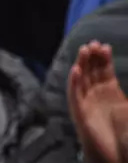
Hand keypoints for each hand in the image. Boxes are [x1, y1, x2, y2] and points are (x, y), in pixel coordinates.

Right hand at [68, 41, 127, 162]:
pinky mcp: (79, 111)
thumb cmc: (125, 134)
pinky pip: (74, 94)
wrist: (115, 154)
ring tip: (84, 51)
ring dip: (82, 64)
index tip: (104, 45)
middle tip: (92, 43)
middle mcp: (96, 94)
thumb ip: (126, 97)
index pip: (104, 70)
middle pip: (92, 71)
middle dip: (92, 57)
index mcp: (110, 92)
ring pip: (81, 79)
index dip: (104, 58)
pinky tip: (76, 70)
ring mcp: (86, 102)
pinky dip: (74, 82)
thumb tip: (122, 81)